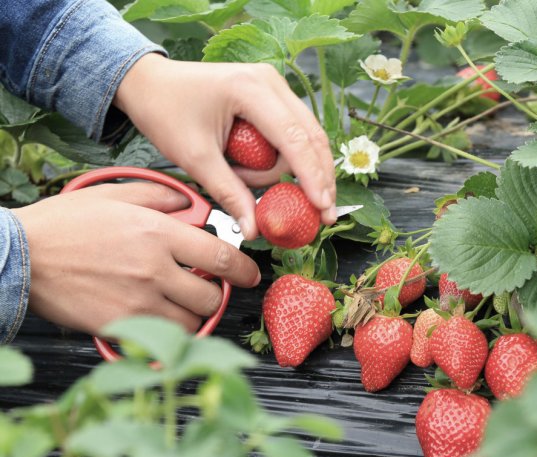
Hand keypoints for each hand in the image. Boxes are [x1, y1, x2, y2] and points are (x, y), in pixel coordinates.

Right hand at [12, 183, 260, 334]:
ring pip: (191, 322)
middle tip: (205, 289)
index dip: (244, 270)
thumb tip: (188, 201)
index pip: (220, 257)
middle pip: (212, 297)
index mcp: (158, 234)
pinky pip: (161, 338)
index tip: (249, 275)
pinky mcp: (120, 325)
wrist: (20, 256)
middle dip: (216, 295)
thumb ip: (159, 195)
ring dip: (192, 316)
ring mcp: (138, 301)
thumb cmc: (63, 225)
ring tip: (178, 304)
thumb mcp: (114, 194)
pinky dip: (166, 332)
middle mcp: (154, 269)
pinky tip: (156, 318)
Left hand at [113, 53, 337, 238]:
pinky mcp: (273, 95)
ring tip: (253, 183)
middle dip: (318, 178)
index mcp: (251, 90)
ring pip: (307, 136)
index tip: (322, 208)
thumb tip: (253, 229)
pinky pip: (294, 132)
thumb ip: (229, 193)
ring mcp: (274, 85)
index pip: (295, 139)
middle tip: (322, 213)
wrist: (149, 83)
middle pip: (312, 137)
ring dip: (295, 169)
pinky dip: (290, 158)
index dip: (312, 177)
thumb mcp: (195, 158)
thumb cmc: (165, 112)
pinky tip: (273, 175)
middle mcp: (271, 82)